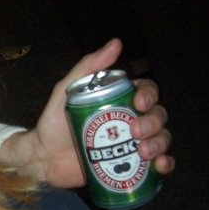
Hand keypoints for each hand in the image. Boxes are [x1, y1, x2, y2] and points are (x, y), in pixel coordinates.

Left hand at [0, 38, 174, 186]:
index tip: (139, 103)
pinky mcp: (129, 165)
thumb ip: (87, 68)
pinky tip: (160, 166)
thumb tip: (116, 43)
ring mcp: (132, 144)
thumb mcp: (66, 91)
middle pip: (158, 115)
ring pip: (161, 138)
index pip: (147, 92)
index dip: (150, 95)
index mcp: (118, 100)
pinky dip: (165, 164)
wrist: (44, 160)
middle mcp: (130, 120)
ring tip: (143, 152)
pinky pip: (156, 164)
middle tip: (136, 132)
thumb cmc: (53, 124)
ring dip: (160, 143)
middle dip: (154, 122)